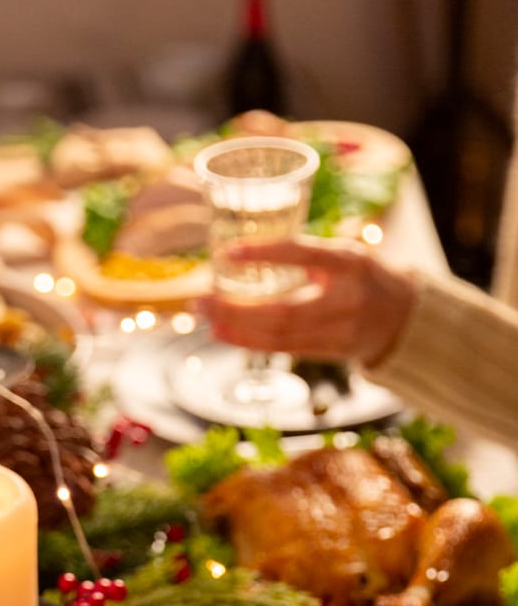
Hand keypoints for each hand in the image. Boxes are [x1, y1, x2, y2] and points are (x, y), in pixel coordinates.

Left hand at [200, 237, 417, 365]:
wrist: (403, 317)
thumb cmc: (364, 277)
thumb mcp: (345, 255)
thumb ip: (306, 255)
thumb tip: (246, 253)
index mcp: (351, 261)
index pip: (305, 253)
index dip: (266, 253)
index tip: (229, 252)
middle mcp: (346, 298)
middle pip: (283, 310)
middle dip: (237, 309)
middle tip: (203, 299)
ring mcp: (339, 330)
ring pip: (279, 336)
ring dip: (237, 329)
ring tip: (208, 317)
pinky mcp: (329, 352)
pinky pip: (282, 349)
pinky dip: (250, 341)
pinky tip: (226, 333)